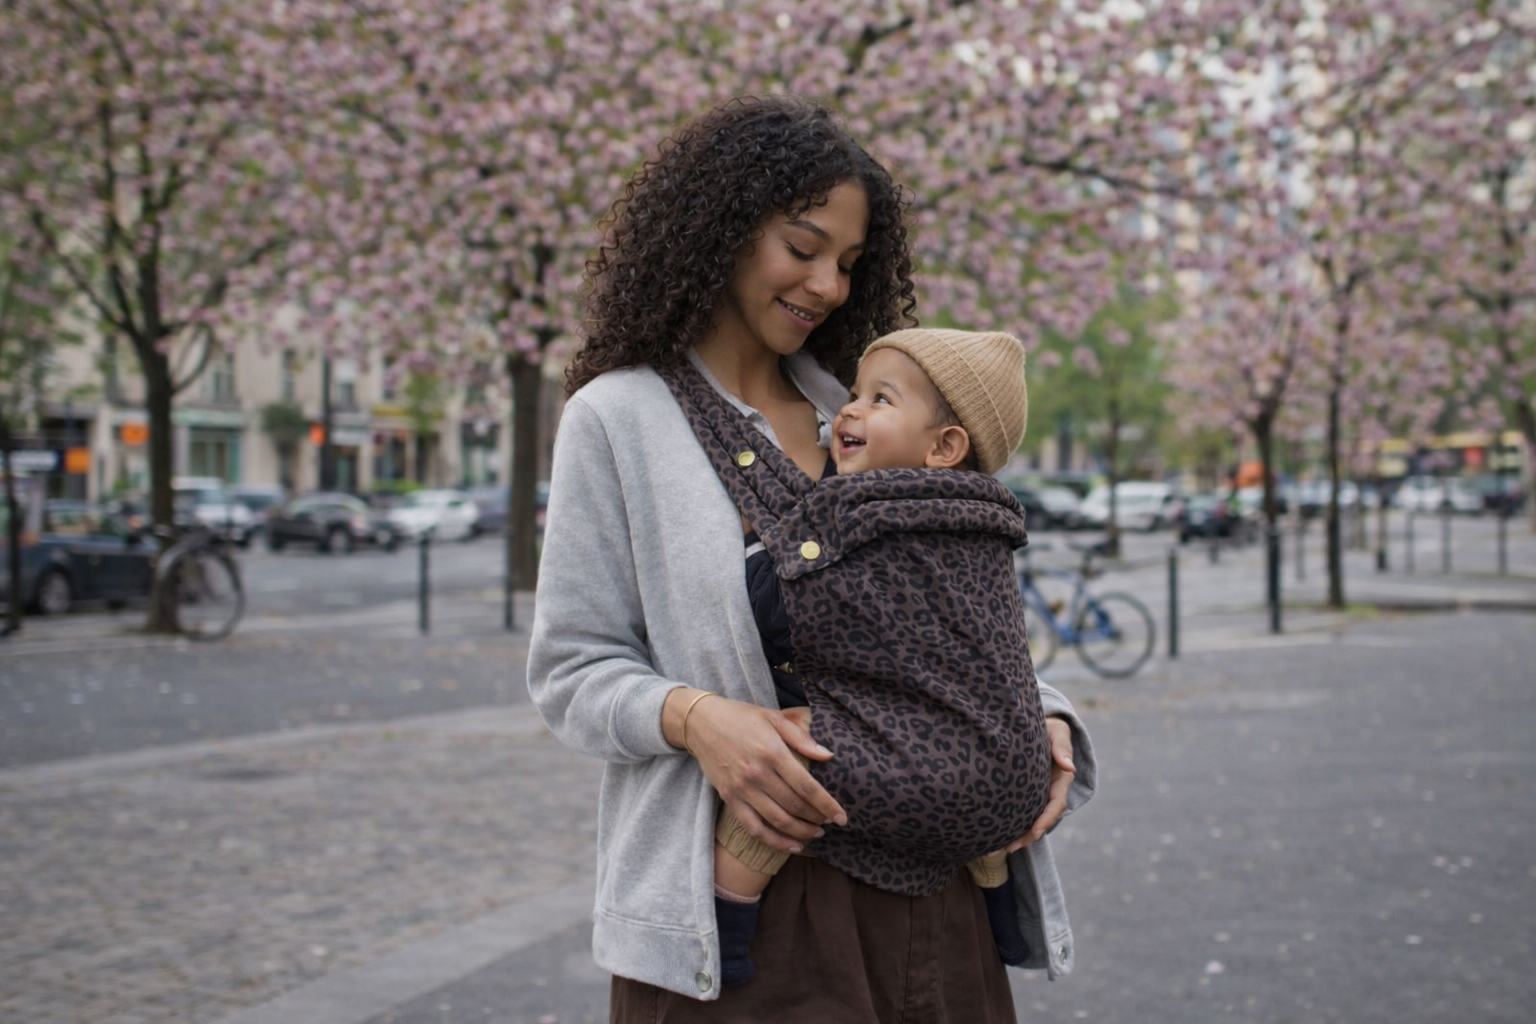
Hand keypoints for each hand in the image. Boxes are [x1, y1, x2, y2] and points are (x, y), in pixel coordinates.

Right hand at [666, 690, 846, 852]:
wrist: (701, 723)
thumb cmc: (741, 717)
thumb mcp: (774, 718)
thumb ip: (802, 738)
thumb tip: (828, 756)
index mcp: (772, 752)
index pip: (806, 786)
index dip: (826, 805)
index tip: (841, 817)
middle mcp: (757, 773)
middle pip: (794, 806)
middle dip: (817, 819)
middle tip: (829, 823)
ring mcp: (742, 789)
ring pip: (777, 821)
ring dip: (800, 832)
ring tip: (815, 834)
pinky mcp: (730, 799)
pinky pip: (754, 828)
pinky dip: (775, 841)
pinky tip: (791, 845)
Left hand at [1006, 716, 1075, 852]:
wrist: (1039, 728)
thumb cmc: (1049, 728)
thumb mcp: (1057, 732)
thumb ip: (1062, 747)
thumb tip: (1069, 767)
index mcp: (1060, 780)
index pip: (1056, 804)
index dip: (1046, 819)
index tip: (1035, 832)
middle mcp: (1050, 791)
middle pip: (1042, 819)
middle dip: (1027, 836)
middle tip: (1009, 848)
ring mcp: (1038, 795)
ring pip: (1029, 821)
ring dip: (1016, 837)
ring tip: (996, 850)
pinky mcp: (1025, 795)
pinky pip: (1019, 814)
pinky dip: (1010, 826)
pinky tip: (993, 837)